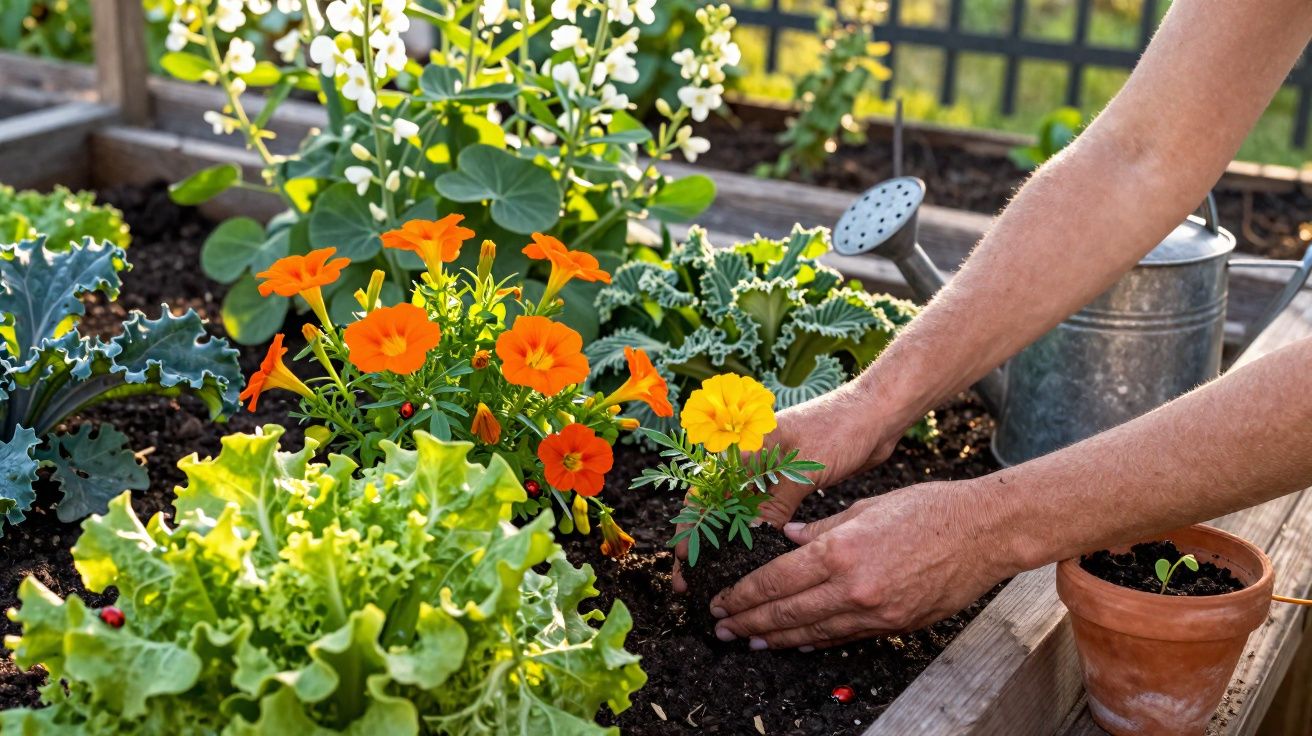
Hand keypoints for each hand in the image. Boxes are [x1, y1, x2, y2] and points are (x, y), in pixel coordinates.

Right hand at [671, 377, 906, 591]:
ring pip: (736, 513)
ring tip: (714, 576)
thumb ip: (774, 504)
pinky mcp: (786, 482)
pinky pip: (761, 512)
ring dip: (724, 542)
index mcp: (742, 448)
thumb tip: (748, 541)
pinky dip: (751, 534)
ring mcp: (766, 471)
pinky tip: (748, 558)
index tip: (681, 559)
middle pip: (713, 506)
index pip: (704, 492)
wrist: (874, 413)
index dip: (690, 527)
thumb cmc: (838, 429)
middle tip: (689, 579)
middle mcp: (748, 460)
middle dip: (700, 542)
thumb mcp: (802, 470)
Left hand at [707, 481, 1011, 648]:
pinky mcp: (894, 625)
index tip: (722, 601)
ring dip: (777, 639)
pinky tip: (798, 643)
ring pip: (813, 632)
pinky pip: (845, 637)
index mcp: (841, 549)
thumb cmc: (929, 508)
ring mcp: (875, 611)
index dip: (743, 594)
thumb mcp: (866, 506)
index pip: (776, 580)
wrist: (984, 531)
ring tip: (751, 640)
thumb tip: (787, 540)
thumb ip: (821, 528)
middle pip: (787, 612)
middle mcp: (854, 586)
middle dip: (749, 622)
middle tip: (722, 629)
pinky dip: (817, 642)